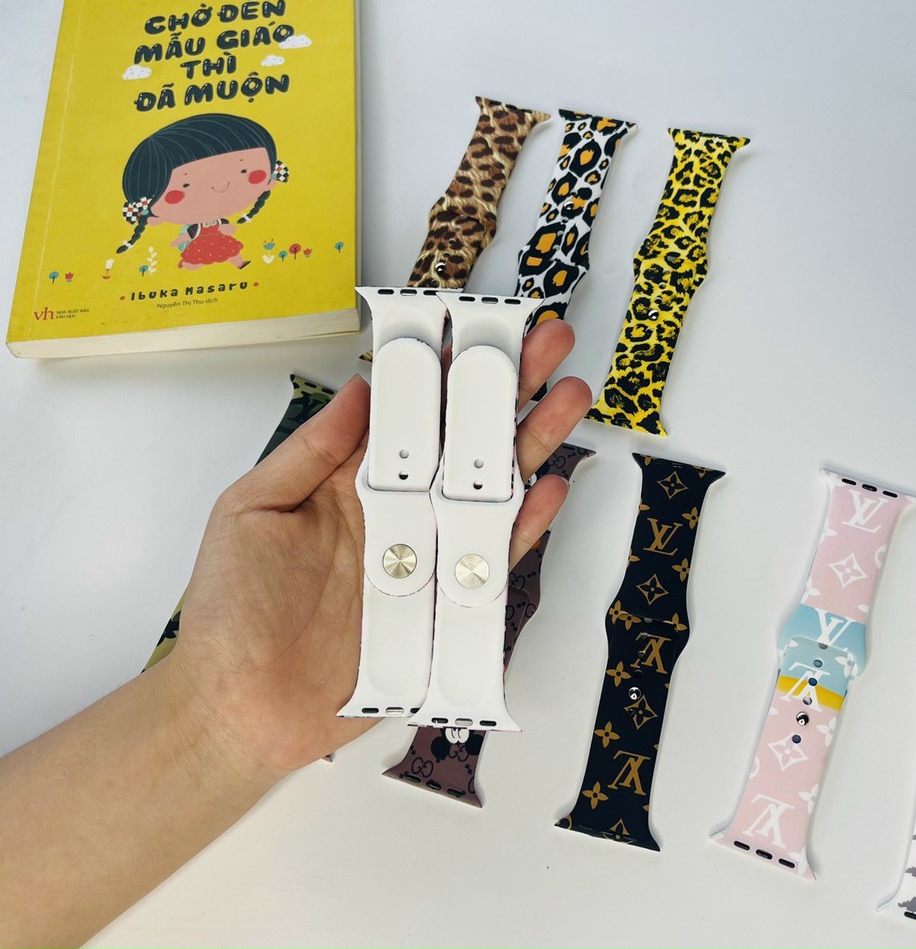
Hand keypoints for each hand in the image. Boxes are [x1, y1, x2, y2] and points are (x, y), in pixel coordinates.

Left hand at [167, 319, 591, 780]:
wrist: (241, 706)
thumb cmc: (232, 609)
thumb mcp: (251, 510)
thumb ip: (308, 451)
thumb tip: (358, 389)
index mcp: (350, 479)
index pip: (410, 412)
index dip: (445, 369)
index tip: (479, 326)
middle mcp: (398, 509)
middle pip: (464, 440)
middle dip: (507, 391)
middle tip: (549, 344)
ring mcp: (427, 554)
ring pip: (491, 489)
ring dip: (531, 444)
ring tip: (568, 398)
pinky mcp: (445, 603)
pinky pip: (494, 558)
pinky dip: (525, 525)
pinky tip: (551, 486)